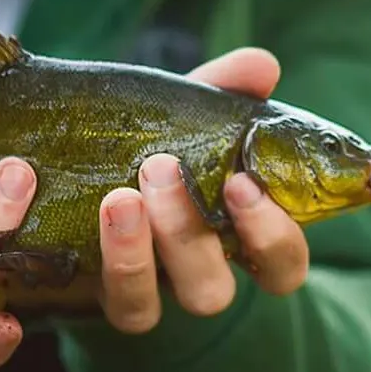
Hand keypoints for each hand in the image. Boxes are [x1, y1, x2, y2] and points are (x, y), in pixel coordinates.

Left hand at [97, 48, 309, 333]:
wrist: (89, 165)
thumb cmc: (167, 140)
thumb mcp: (194, 112)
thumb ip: (228, 89)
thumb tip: (263, 65)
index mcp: (237, 235)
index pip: (281, 262)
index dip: (271, 235)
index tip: (242, 183)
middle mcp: (198, 273)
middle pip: (211, 290)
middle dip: (187, 231)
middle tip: (161, 167)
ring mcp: (149, 289)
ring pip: (149, 305)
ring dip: (135, 250)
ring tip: (119, 193)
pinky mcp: (103, 294)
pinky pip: (114, 303)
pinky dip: (105, 259)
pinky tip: (95, 211)